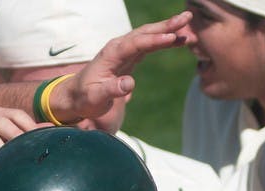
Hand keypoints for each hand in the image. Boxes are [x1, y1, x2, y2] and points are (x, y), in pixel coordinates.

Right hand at [0, 107, 39, 183]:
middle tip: (32, 156)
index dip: (31, 127)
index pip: (16, 114)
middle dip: (19, 139)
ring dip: (3, 153)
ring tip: (15, 167)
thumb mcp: (0, 147)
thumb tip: (51, 128)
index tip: (43, 143)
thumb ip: (22, 137)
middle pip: (3, 123)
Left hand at [52, 12, 190, 121]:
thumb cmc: (84, 98)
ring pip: (149, 35)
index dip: (154, 40)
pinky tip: (178, 39)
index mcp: (111, 54)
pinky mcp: (129, 56)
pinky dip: (164, 40)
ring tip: (189, 26)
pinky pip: (149, 45)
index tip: (172, 37)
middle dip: (166, 25)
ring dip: (168, 29)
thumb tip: (129, 84)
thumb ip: (111, 91)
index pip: (136, 43)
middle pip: (145, 32)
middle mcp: (118, 47)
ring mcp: (124, 50)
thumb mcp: (95, 98)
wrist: (75, 96)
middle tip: (187, 18)